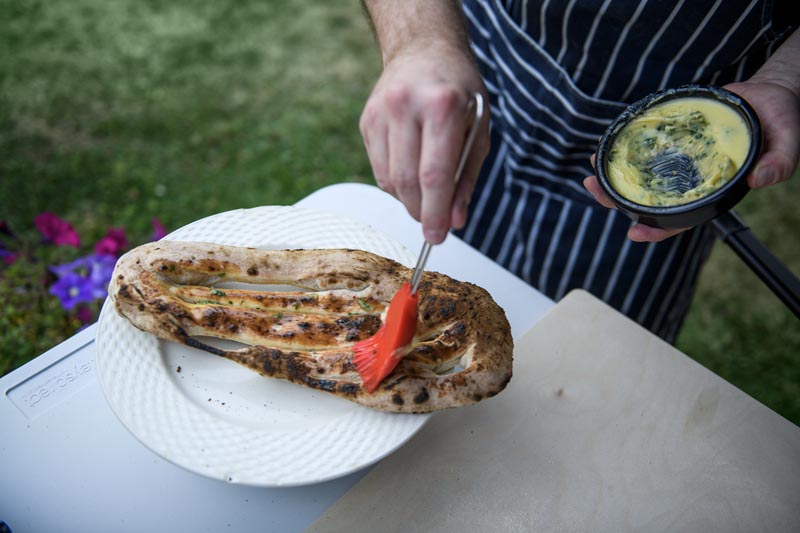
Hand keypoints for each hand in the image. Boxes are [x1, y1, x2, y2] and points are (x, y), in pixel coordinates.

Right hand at [359, 42, 489, 243]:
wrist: (423, 47)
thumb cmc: (458, 89)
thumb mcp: (478, 129)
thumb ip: (467, 178)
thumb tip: (455, 221)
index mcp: (441, 106)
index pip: (434, 175)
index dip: (435, 212)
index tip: (438, 237)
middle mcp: (406, 106)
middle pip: (408, 181)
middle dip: (421, 211)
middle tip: (433, 225)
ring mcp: (381, 112)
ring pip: (389, 179)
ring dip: (409, 199)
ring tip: (427, 194)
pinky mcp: (367, 119)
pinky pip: (378, 168)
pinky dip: (395, 182)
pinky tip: (411, 171)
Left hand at [583, 80, 799, 242]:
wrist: (770, 94)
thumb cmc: (780, 122)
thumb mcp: (786, 142)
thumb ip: (779, 162)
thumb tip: (761, 179)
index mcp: (711, 191)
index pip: (681, 218)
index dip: (658, 229)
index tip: (634, 232)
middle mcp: (690, 180)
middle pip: (649, 200)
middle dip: (618, 199)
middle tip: (594, 189)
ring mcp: (679, 161)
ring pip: (641, 176)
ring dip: (614, 175)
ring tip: (591, 169)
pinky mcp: (673, 140)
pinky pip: (645, 150)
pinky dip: (624, 149)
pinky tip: (607, 145)